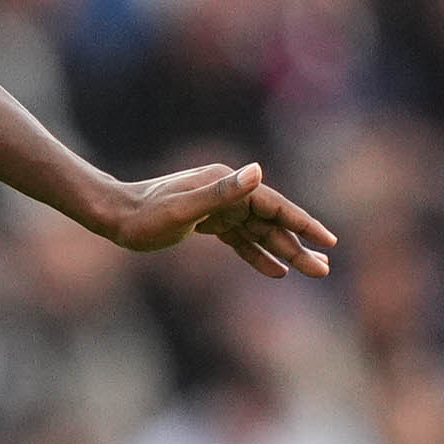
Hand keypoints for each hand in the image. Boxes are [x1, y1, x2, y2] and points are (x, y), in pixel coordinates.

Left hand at [88, 162, 337, 277]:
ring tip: (312, 272)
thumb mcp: (182, 209)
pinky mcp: (209, 223)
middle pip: (272, 222)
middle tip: (325, 270)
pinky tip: (276, 272)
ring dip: (285, 252)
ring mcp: (219, 208)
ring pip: (260, 233)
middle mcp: (227, 193)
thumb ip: (221, 193)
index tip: (328, 241)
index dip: (303, 223)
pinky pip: (241, 241)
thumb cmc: (144, 215)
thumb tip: (258, 172)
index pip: (275, 205)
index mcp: (226, 185)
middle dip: (300, 245)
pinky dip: (259, 255)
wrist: (114, 217)